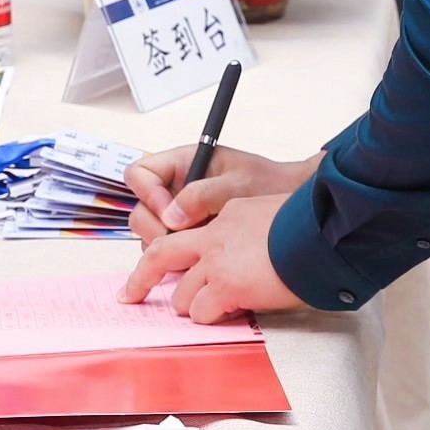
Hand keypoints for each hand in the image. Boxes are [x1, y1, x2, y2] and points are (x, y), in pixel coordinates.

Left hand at [117, 193, 303, 322]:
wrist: (324, 234)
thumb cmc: (312, 229)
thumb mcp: (273, 216)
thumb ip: (250, 232)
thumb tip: (248, 258)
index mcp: (226, 215)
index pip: (186, 235)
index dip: (169, 254)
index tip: (154, 263)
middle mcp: (214, 236)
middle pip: (161, 256)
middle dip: (140, 279)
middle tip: (129, 296)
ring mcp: (217, 261)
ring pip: (182, 294)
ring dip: (193, 307)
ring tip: (215, 309)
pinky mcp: (226, 286)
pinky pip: (202, 312)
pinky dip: (212, 318)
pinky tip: (232, 313)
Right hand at [125, 145, 316, 242]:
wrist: (289, 203)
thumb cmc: (267, 183)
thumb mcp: (238, 182)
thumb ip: (204, 194)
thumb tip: (172, 216)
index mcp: (182, 165)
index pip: (140, 174)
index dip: (147, 193)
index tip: (169, 214)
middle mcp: (174, 190)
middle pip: (140, 208)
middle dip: (152, 227)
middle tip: (177, 241)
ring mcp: (179, 216)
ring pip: (151, 233)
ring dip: (164, 246)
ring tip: (192, 252)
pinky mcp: (189, 238)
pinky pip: (169, 251)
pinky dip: (177, 260)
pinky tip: (199, 264)